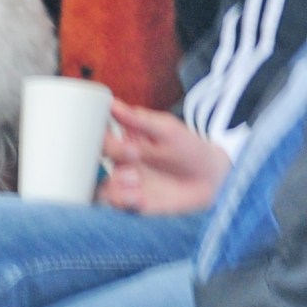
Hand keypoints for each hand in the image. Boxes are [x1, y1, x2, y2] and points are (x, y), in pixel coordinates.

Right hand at [97, 99, 229, 214]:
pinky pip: (115, 204)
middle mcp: (121, 161)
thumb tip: (112, 103)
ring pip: (100, 185)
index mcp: (126, 138)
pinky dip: (122, 200)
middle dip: (112, 154)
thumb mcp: (167, 130)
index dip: (103, 133)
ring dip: (114, 184)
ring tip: (137, 181)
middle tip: (134, 155)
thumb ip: (139, 120)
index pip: (100, 132)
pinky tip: (139, 197)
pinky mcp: (133, 203)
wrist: (210, 179)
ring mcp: (126, 183)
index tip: (124, 136)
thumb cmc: (188, 148)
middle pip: (95, 158)